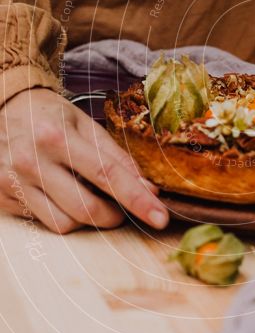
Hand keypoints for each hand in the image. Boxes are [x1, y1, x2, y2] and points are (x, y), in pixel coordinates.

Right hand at [0, 88, 168, 233]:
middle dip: (114, 215)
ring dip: (88, 219)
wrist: (1, 109)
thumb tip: (148, 188)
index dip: (137, 199)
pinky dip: (63, 216)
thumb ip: (116, 156)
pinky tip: (63, 196)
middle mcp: (32, 161)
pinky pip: (45, 223)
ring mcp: (15, 182)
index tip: (160, 217)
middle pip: (87, 208)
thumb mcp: (84, 124)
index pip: (107, 175)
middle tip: (121, 207)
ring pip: (66, 223)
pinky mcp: (4, 198)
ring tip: (87, 196)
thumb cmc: (49, 116)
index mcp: (56, 136)